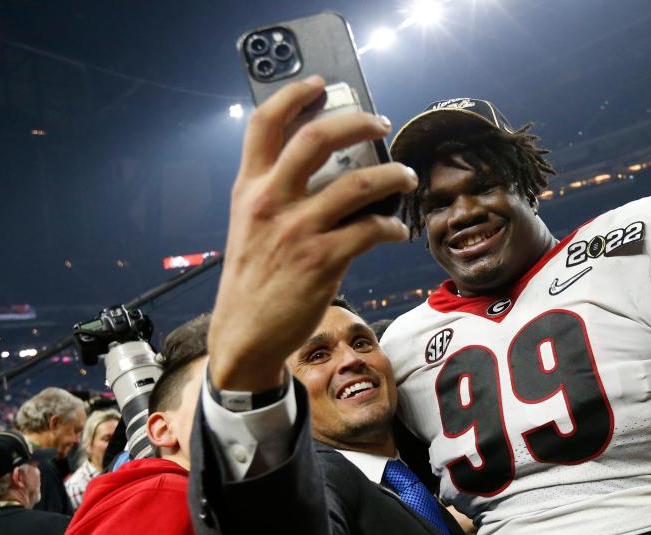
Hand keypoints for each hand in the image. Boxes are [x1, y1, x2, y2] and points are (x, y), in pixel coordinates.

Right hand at [208, 76, 415, 390]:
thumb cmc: (252, 280)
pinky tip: (397, 230)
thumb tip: (324, 169)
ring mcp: (298, 231)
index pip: (264, 124)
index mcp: (250, 189)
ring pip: (359, 184)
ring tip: (406, 177)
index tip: (322, 84)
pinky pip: (371, 230)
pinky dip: (392, 226)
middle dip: (358, 122)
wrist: (245, 334)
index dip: (294, 95)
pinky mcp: (323, 262)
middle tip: (380, 123)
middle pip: (316, 138)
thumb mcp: (248, 226)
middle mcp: (271, 202)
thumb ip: (274, 193)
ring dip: (393, 176)